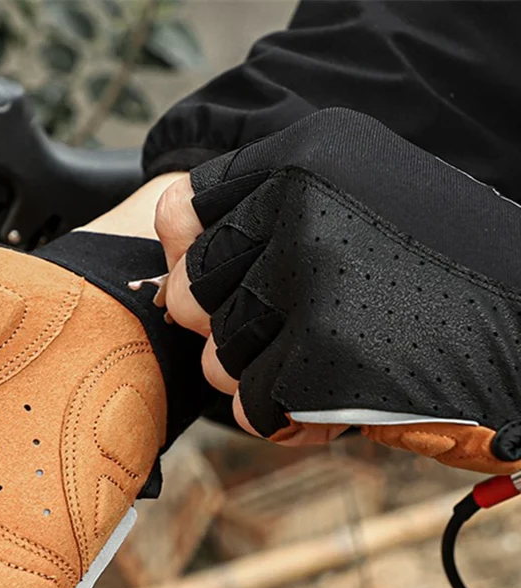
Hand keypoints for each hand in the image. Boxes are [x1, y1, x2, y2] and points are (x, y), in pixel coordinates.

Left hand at [156, 107, 520, 472]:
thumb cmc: (441, 271)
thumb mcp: (359, 204)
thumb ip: (261, 217)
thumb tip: (166, 252)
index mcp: (310, 154)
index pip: (186, 209)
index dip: (198, 255)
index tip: (235, 275)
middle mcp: (303, 206)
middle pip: (191, 289)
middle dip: (232, 324)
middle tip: (296, 329)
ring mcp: (312, 284)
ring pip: (217, 355)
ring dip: (266, 374)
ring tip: (331, 361)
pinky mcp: (322, 362)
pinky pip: (251, 405)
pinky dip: (288, 414)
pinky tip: (340, 397)